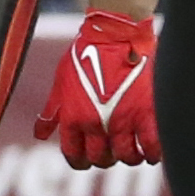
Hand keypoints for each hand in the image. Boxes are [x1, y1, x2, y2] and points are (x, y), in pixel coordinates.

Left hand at [34, 7, 158, 170]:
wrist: (115, 34)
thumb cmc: (86, 53)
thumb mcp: (61, 81)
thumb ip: (53, 111)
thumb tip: (41, 135)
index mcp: (73, 119)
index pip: (74, 155)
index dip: (80, 161)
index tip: (87, 160)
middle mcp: (96, 125)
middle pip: (101, 159)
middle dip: (106, 158)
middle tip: (113, 150)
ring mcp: (123, 121)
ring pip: (127, 157)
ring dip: (130, 157)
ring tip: (134, 150)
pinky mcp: (147, 113)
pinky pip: (152, 146)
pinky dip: (153, 153)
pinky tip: (152, 151)